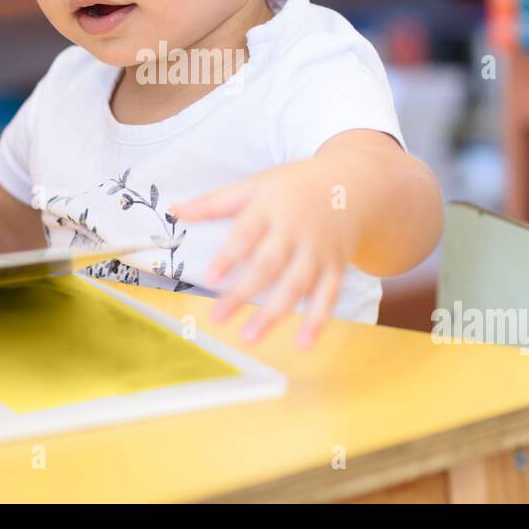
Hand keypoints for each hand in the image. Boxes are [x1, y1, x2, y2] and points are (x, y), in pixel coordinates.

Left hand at [169, 159, 354, 349]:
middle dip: (243, 292)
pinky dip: (317, 321)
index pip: (246, 233)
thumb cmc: (294, 186)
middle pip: (268, 264)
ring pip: (296, 285)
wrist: (354, 184)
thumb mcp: (255, 185)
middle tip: (218, 318)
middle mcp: (295, 229)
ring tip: (249, 336)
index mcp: (270, 207)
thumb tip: (174, 210)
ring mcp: (317, 250)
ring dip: (274, 313)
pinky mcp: (336, 266)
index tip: (209, 278)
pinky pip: (328, 296)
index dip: (228, 256)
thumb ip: (214, 202)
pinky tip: (302, 343)